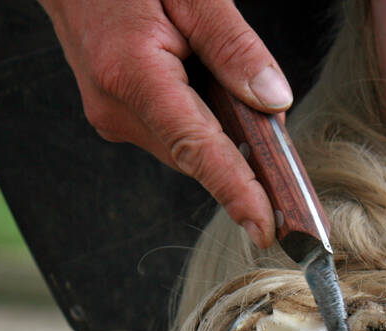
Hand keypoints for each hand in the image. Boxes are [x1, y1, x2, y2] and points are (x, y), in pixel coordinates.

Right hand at [37, 0, 292, 245]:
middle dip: (242, 150)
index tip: (265, 229)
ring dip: (220, 128)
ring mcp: (111, 117)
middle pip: (199, 154)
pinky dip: (200, 119)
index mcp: (133, 75)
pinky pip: (173, 133)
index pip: (197, 150)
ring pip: (188, 146)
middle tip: (273, 128)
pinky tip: (200, 80)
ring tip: (217, 74)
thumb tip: (272, 100)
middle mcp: (116, 108)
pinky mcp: (115, 116)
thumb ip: (233, 45)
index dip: (236, 193)